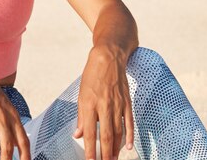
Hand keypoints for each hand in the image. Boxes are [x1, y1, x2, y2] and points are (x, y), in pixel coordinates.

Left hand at [73, 45, 133, 159]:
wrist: (109, 57)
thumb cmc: (92, 75)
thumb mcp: (81, 94)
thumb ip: (80, 116)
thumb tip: (77, 134)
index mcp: (90, 104)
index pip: (89, 133)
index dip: (90, 150)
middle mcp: (104, 106)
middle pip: (106, 136)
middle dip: (105, 155)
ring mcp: (118, 104)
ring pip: (118, 132)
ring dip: (116, 149)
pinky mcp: (127, 102)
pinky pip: (129, 122)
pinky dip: (129, 135)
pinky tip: (128, 146)